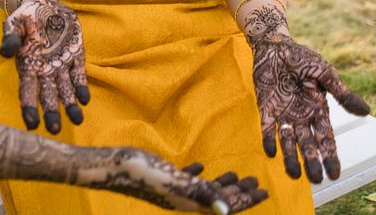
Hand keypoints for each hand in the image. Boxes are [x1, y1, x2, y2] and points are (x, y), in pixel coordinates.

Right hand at [0, 0, 88, 132]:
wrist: (44, 4)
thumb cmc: (25, 16)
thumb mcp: (14, 24)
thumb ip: (11, 38)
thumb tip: (5, 52)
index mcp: (27, 66)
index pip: (27, 91)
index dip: (29, 107)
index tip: (31, 124)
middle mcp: (44, 71)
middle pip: (48, 96)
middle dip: (51, 112)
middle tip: (55, 129)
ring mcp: (60, 65)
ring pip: (65, 90)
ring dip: (70, 105)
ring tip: (77, 119)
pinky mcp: (75, 56)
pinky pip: (78, 74)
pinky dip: (81, 87)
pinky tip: (84, 99)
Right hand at [86, 152, 267, 212]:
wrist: (112, 166)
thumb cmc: (142, 173)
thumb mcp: (174, 182)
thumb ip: (200, 194)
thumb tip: (225, 211)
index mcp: (189, 203)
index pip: (224, 204)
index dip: (245, 199)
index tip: (263, 191)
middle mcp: (183, 199)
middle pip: (217, 198)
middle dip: (238, 192)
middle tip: (256, 184)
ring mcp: (173, 189)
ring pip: (204, 189)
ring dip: (221, 183)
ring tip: (236, 174)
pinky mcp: (163, 178)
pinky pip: (186, 179)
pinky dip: (198, 175)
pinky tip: (201, 166)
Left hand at [244, 5, 369, 182]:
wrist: (275, 46)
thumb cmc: (302, 58)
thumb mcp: (325, 74)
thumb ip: (341, 93)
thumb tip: (366, 111)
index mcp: (318, 109)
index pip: (326, 138)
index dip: (330, 155)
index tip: (335, 173)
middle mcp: (301, 116)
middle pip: (308, 143)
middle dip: (312, 161)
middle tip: (316, 179)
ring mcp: (284, 113)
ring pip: (288, 141)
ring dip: (291, 157)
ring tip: (294, 174)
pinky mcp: (267, 107)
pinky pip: (267, 127)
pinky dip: (269, 139)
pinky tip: (270, 152)